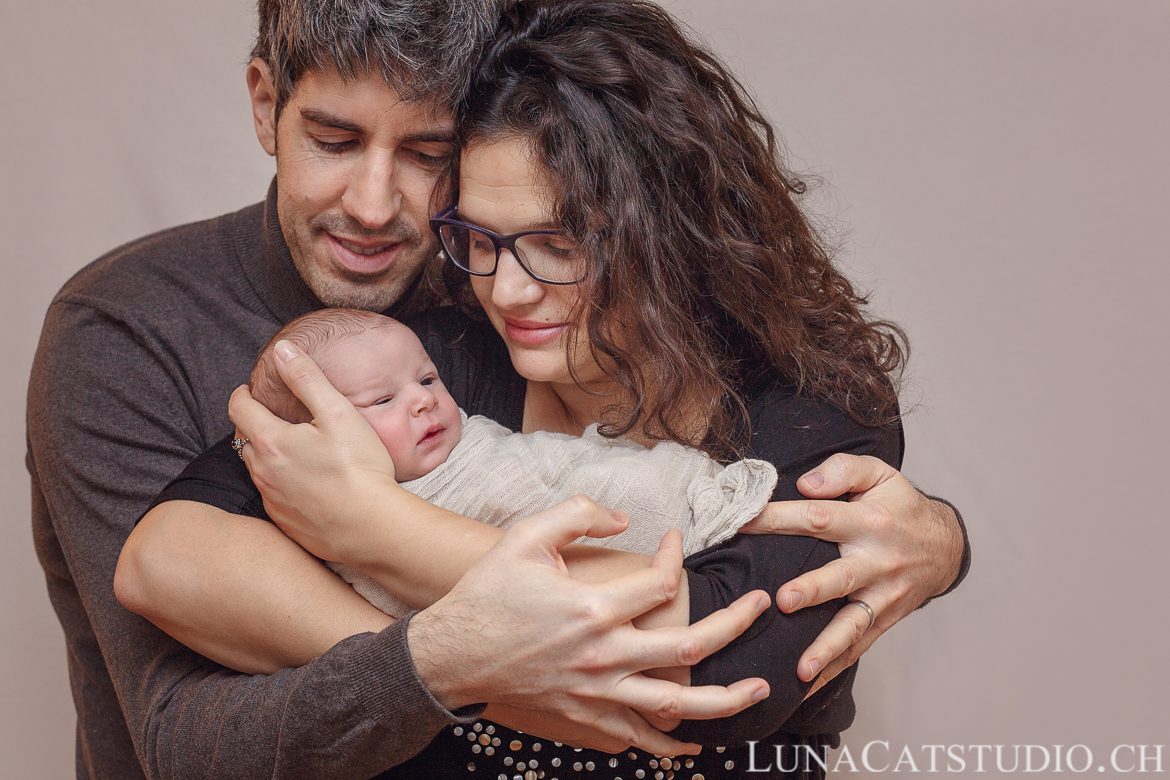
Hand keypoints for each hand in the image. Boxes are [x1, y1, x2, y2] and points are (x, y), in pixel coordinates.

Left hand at [228, 339, 397, 561]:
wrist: (372, 527)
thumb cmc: (359, 467)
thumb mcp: (337, 412)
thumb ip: (306, 377)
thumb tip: (282, 350)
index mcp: (270, 441)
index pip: (238, 408)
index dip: (243, 394)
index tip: (250, 390)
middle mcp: (262, 472)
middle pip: (244, 439)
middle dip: (253, 424)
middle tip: (272, 416)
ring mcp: (271, 500)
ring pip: (257, 468)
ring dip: (266, 454)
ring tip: (290, 448)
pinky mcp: (284, 522)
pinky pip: (273, 495)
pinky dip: (281, 483)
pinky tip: (306, 482)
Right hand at [409, 496, 772, 756]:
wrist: (452, 655)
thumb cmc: (489, 593)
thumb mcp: (526, 536)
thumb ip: (577, 513)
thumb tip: (624, 518)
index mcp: (593, 608)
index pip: (660, 582)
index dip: (676, 556)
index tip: (677, 540)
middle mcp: (604, 654)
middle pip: (689, 646)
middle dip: (736, 624)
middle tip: (763, 606)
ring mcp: (597, 692)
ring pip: (676, 703)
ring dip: (725, 699)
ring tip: (760, 689)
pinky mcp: (585, 717)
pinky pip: (638, 737)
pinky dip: (670, 745)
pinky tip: (696, 745)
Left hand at [741, 453, 962, 693]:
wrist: (946, 547)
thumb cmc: (899, 506)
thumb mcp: (879, 474)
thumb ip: (842, 470)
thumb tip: (804, 485)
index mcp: (868, 522)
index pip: (818, 517)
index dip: (779, 518)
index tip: (743, 522)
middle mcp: (876, 562)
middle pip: (840, 578)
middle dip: (813, 591)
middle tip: (784, 600)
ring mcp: (881, 597)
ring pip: (851, 625)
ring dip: (825, 647)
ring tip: (801, 667)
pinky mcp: (883, 621)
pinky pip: (857, 648)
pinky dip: (833, 668)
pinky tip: (805, 687)